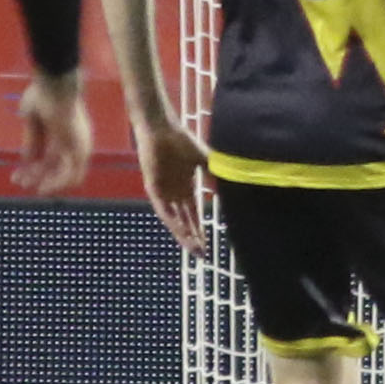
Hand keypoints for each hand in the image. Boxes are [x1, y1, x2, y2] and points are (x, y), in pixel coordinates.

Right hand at [14, 72, 91, 195]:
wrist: (55, 85)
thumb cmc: (42, 95)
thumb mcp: (32, 121)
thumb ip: (32, 141)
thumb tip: (28, 160)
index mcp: (61, 132)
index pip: (49, 157)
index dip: (33, 168)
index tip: (16, 176)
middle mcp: (73, 141)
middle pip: (57, 166)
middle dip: (38, 176)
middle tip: (20, 183)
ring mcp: (78, 145)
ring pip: (66, 173)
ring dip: (47, 182)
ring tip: (28, 186)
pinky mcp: (80, 148)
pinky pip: (73, 174)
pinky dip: (58, 183)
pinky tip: (42, 188)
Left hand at [135, 117, 210, 252]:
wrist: (162, 129)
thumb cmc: (181, 140)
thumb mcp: (204, 160)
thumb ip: (215, 175)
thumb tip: (231, 189)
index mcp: (186, 187)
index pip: (193, 214)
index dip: (200, 229)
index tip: (208, 244)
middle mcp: (174, 194)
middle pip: (184, 221)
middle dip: (192, 237)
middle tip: (202, 254)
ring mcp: (163, 192)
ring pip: (173, 219)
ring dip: (182, 234)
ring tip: (192, 247)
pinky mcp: (154, 188)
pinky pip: (163, 209)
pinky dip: (171, 220)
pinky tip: (179, 231)